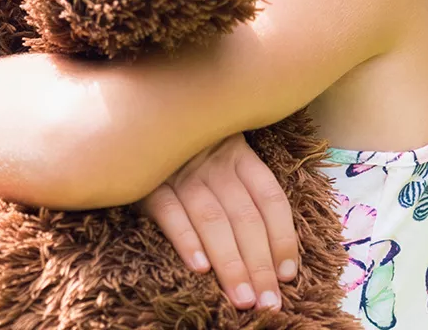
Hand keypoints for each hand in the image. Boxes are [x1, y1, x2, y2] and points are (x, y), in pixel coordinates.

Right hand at [138, 133, 297, 310]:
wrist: (140, 126)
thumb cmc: (190, 151)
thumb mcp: (223, 156)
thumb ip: (246, 191)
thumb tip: (275, 253)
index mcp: (238, 156)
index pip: (270, 199)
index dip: (283, 238)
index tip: (287, 276)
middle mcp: (214, 163)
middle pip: (245, 217)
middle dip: (259, 264)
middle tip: (268, 302)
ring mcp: (181, 172)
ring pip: (213, 220)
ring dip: (230, 262)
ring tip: (242, 297)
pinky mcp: (149, 183)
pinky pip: (171, 213)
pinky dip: (187, 240)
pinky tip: (200, 267)